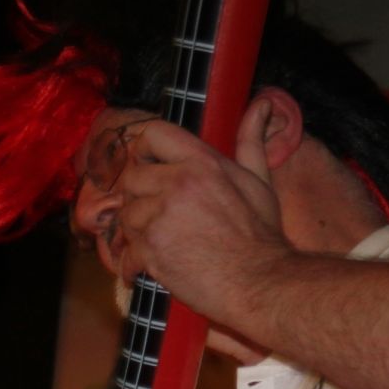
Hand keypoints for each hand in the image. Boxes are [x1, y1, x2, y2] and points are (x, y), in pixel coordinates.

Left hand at [112, 112, 292, 332]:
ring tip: (157, 242)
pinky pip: (125, 252)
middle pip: (132, 177)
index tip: (148, 163)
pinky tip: (142, 269)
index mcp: (202, 162)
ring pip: (126, 215)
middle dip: (140, 196)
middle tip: (154, 212)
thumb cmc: (262, 235)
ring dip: (137, 231)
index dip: (144, 148)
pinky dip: (131, 265)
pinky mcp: (151, 251)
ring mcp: (161, 218)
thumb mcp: (260, 181)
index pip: (153, 134)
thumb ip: (251, 141)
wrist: (260, 283)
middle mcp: (177, 184)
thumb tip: (262, 105)